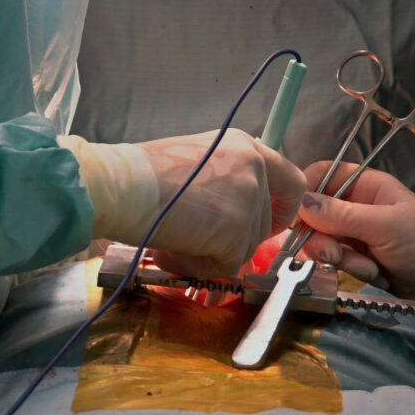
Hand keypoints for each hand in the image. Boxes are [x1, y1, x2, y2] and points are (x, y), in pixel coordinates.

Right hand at [62, 129, 305, 279]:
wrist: (123, 185)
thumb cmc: (143, 175)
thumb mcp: (197, 163)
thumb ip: (224, 184)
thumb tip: (229, 219)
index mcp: (245, 147)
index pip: (291, 183)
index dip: (281, 211)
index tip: (264, 226)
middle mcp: (254, 168)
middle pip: (262, 225)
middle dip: (231, 241)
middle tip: (192, 242)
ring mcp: (249, 198)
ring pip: (245, 247)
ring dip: (211, 255)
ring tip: (174, 245)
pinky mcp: (237, 230)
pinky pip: (228, 265)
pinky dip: (201, 268)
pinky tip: (173, 253)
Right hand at [296, 162, 414, 304]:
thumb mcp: (387, 227)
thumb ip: (342, 216)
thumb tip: (300, 203)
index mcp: (367, 186)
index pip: (323, 175)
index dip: (305, 192)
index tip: (297, 218)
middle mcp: (356, 206)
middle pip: (315, 213)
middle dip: (322, 237)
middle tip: (336, 255)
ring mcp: (355, 235)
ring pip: (322, 241)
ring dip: (340, 258)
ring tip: (370, 269)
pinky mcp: (356, 260)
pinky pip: (334, 262)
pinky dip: (350, 271)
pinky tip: (375, 276)